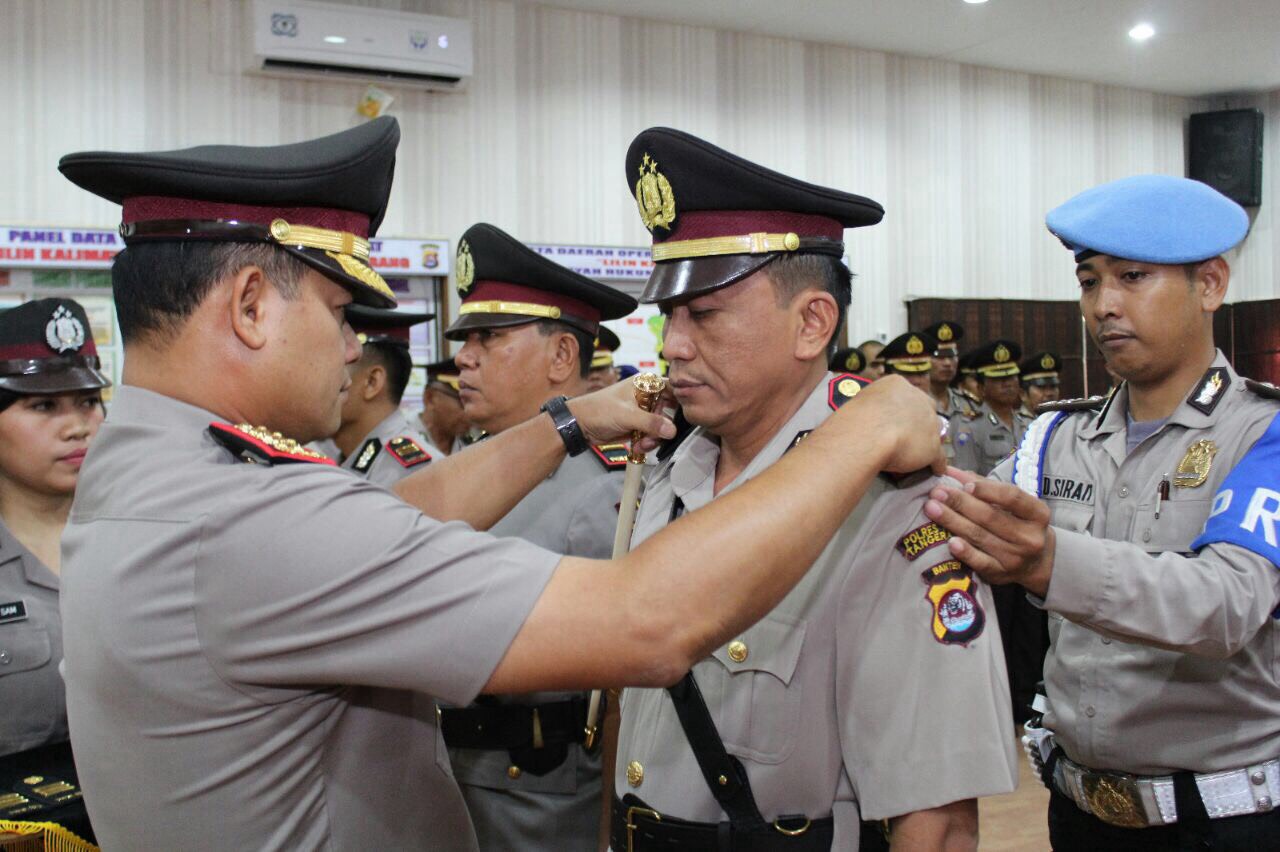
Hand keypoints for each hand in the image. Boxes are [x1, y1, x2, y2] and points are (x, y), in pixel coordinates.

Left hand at [567, 379, 675, 451]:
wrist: (581, 425)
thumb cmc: (599, 410)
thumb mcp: (626, 415)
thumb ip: (650, 422)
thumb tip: (672, 430)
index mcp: (646, 383)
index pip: (673, 388)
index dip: (681, 401)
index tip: (683, 417)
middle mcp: (648, 396)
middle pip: (669, 411)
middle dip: (662, 428)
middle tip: (653, 437)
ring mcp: (644, 412)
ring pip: (662, 427)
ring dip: (653, 439)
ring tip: (641, 445)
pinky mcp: (639, 425)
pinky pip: (652, 435)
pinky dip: (647, 443)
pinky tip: (637, 447)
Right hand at [820, 375, 946, 473]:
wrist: (866, 435)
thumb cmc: (855, 419)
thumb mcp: (861, 401)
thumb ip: (874, 406)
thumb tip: (872, 415)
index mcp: (897, 384)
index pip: (907, 395)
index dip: (903, 409)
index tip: (897, 419)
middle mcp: (918, 399)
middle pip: (926, 410)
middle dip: (920, 422)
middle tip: (909, 434)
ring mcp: (929, 422)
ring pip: (934, 432)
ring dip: (928, 441)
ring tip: (920, 454)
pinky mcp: (932, 445)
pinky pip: (939, 456)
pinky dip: (936, 464)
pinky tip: (935, 470)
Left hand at [924, 467, 1054, 595]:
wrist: (1035, 564)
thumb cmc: (1017, 524)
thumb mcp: (1011, 504)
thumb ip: (984, 486)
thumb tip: (951, 471)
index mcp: (1037, 513)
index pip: (1012, 497)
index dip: (987, 490)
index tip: (965, 484)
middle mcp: (1029, 537)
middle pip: (990, 516)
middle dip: (960, 503)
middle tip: (937, 493)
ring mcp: (1016, 558)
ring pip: (980, 536)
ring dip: (953, 521)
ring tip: (932, 509)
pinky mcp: (1001, 574)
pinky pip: (980, 562)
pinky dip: (965, 552)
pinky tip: (950, 543)